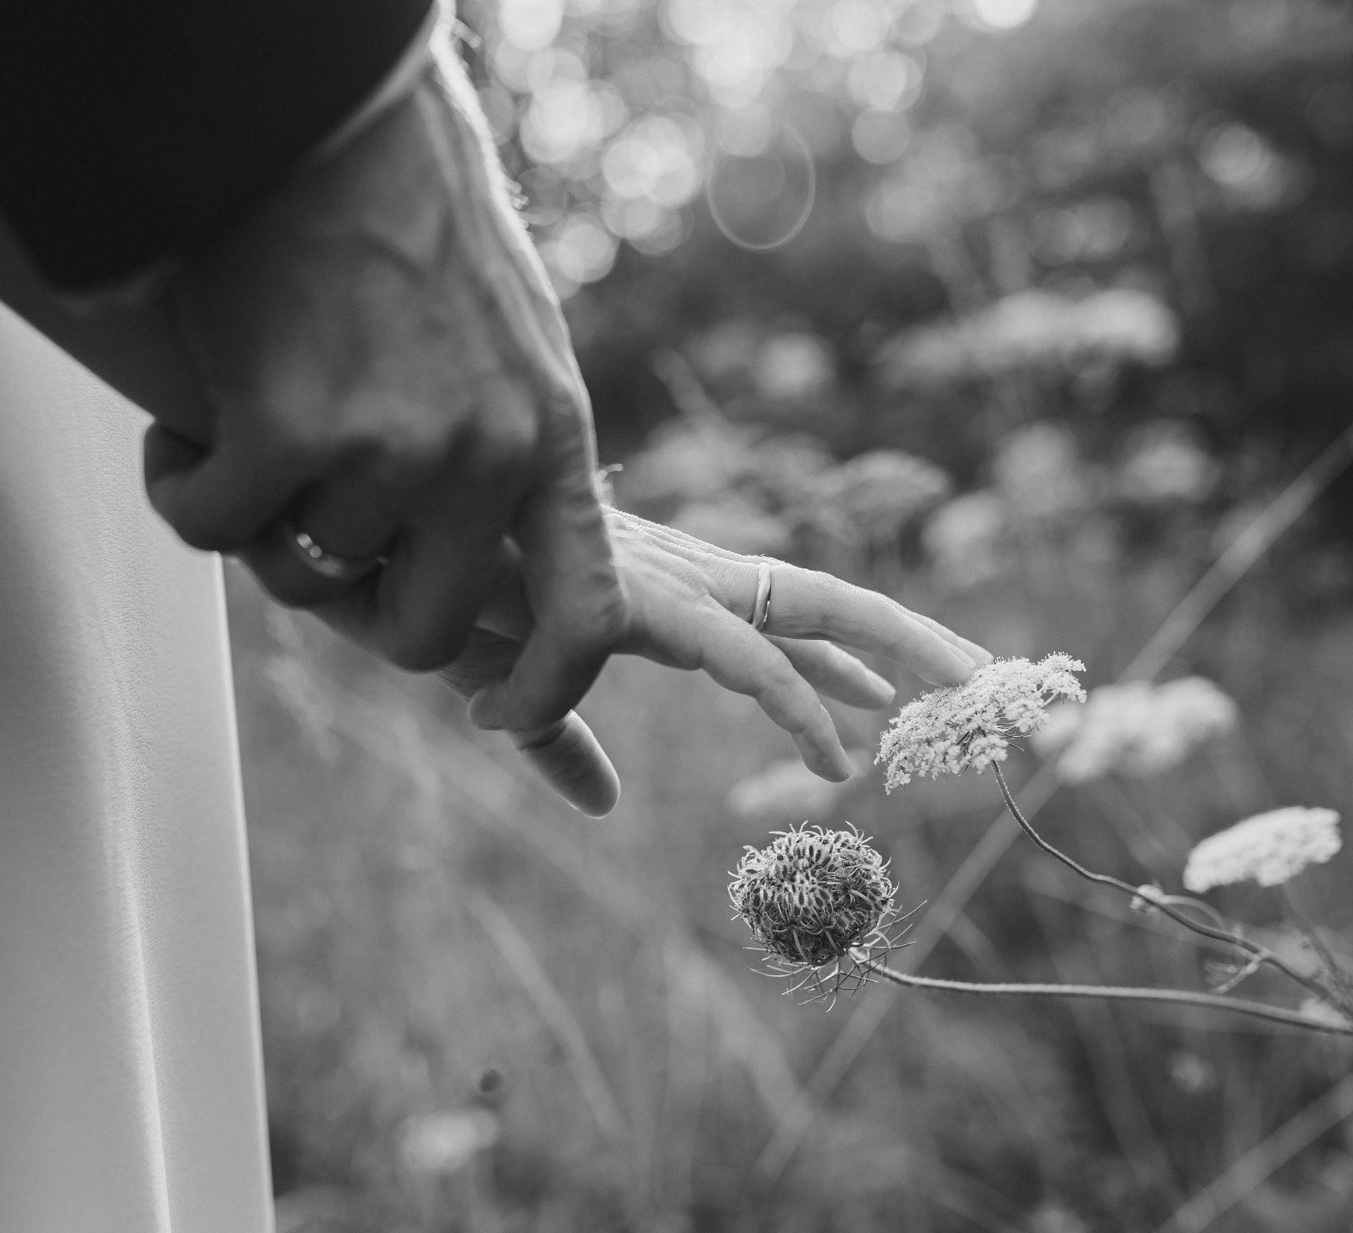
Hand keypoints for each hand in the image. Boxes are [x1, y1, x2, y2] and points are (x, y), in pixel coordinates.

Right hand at [142, 32, 624, 719]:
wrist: (323, 112)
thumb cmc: (409, 221)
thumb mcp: (511, 343)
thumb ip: (508, 452)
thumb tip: (463, 564)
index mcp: (555, 436)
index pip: (587, 617)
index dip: (546, 689)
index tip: (489, 707)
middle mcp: (489, 457)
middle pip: (417, 632)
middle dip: (351, 608)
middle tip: (307, 536)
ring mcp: (393, 450)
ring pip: (297, 575)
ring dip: (257, 518)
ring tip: (252, 418)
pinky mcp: (287, 430)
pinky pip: (209, 525)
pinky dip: (180, 485)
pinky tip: (188, 422)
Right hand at [440, 511, 992, 814]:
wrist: (367, 549)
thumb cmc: (424, 599)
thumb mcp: (509, 690)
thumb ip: (562, 746)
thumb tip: (606, 802)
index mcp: (657, 587)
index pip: (774, 614)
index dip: (838, 655)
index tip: (889, 699)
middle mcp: (677, 574)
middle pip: (819, 596)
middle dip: (905, 634)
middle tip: (985, 677)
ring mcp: (664, 580)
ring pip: (814, 604)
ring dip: (901, 645)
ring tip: (971, 689)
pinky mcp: (635, 601)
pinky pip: (741, 660)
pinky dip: (797, 706)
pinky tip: (840, 760)